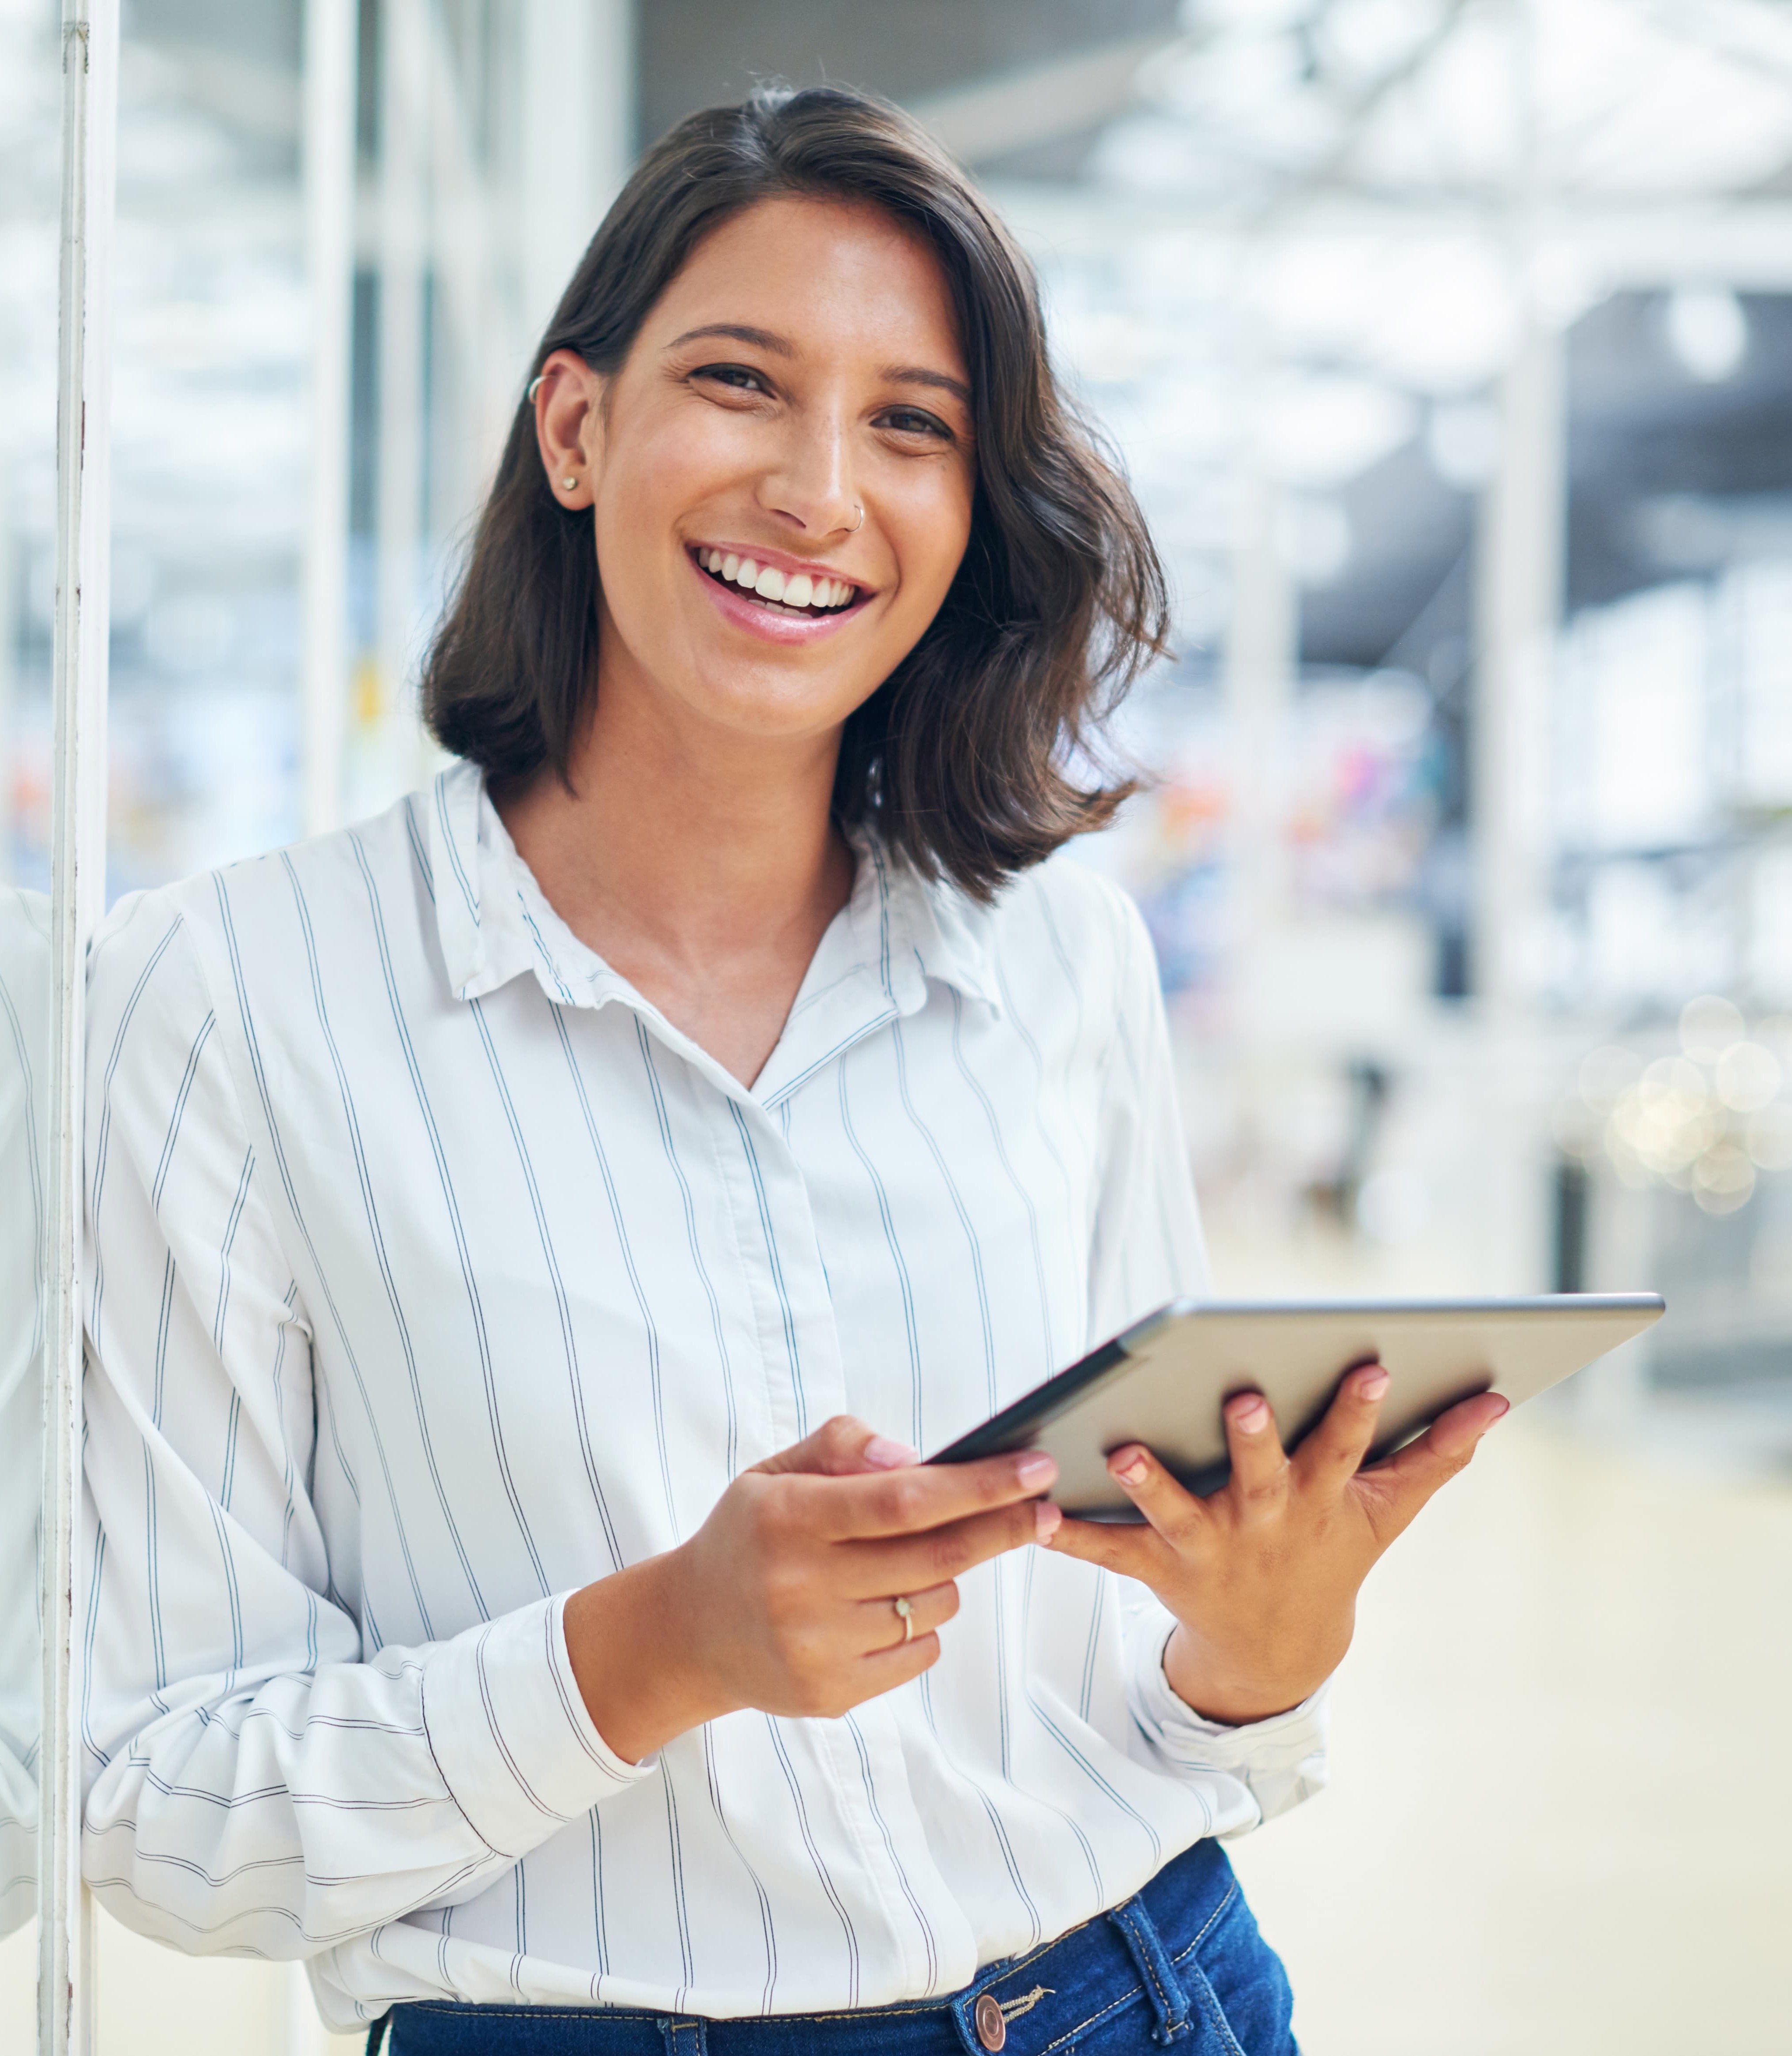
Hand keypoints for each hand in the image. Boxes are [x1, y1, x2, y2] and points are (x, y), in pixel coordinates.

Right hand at [564, 1416, 1060, 1761]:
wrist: (691, 1632)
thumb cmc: (751, 1536)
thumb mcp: (775, 1471)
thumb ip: (841, 1446)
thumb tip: (914, 1457)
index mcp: (788, 1518)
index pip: (904, 1500)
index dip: (979, 1486)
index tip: (1035, 1469)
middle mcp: (800, 1586)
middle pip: (938, 1555)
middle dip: (1003, 1526)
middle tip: (1044, 1507)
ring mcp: (817, 1647)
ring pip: (936, 1604)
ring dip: (946, 1576)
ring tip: (907, 1562)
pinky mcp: (831, 1694)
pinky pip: (921, 1651)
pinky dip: (922, 1623)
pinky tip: (880, 1609)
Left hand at [1043, 1366, 1508, 1725]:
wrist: (1277, 1650)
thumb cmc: (1333, 1550)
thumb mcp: (1389, 1511)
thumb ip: (1438, 1454)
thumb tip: (1498, 1399)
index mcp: (1322, 1499)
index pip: (1346, 1446)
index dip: (1360, 1409)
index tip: (1371, 1365)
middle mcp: (1265, 1522)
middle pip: (1262, 1476)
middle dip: (1254, 1439)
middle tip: (1242, 1396)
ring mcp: (1210, 1548)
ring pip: (1176, 1512)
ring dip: (1149, 1483)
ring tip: (1118, 1449)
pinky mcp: (1158, 1569)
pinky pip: (1110, 1551)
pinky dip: (1073, 1535)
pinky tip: (1035, 1514)